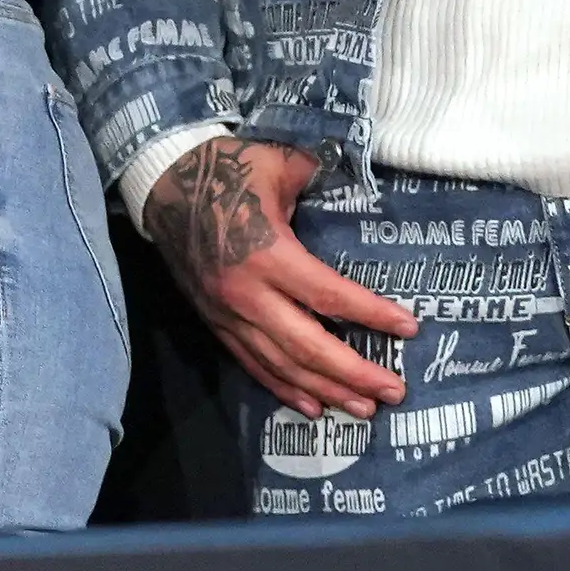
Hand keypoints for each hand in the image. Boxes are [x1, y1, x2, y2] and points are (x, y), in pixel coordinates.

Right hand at [141, 135, 412, 417]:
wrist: (161, 182)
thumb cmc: (224, 169)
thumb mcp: (275, 163)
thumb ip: (318, 179)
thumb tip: (357, 182)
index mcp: (267, 253)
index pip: (328, 296)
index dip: (371, 315)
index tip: (408, 328)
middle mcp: (246, 293)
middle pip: (308, 346)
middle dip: (355, 373)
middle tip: (394, 391)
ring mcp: (227, 313)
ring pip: (281, 364)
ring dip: (326, 390)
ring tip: (365, 408)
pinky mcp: (215, 321)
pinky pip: (252, 363)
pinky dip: (284, 388)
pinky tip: (314, 407)